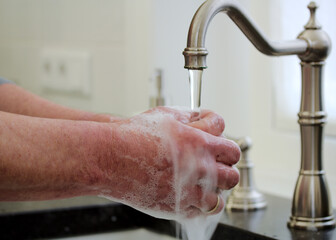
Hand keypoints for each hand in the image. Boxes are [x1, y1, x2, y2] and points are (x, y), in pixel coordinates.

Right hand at [98, 106, 239, 218]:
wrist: (110, 157)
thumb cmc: (133, 134)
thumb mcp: (166, 115)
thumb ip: (190, 118)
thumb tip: (203, 119)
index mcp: (199, 143)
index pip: (232, 146)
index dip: (225, 144)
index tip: (216, 140)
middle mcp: (198, 168)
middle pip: (232, 174)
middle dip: (226, 167)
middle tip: (216, 163)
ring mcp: (188, 190)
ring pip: (220, 197)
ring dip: (216, 189)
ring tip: (205, 182)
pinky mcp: (176, 207)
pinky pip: (201, 211)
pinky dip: (200, 204)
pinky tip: (192, 194)